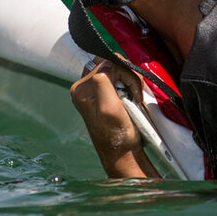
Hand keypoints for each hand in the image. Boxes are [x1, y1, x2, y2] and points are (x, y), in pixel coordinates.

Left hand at [71, 58, 159, 178]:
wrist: (122, 152)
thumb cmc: (117, 134)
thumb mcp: (109, 108)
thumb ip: (103, 82)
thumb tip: (106, 62)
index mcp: (81, 89)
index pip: (106, 62)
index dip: (124, 73)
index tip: (132, 91)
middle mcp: (84, 87)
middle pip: (110, 63)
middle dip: (127, 76)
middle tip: (135, 94)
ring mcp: (94, 90)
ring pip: (116, 69)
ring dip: (129, 81)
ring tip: (134, 99)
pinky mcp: (104, 94)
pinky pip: (118, 78)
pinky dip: (129, 85)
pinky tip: (131, 99)